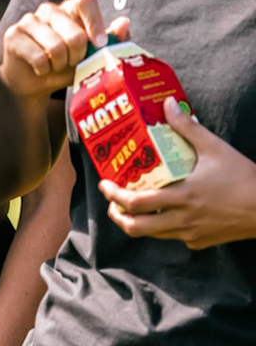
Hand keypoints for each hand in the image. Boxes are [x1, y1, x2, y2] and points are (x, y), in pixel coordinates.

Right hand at [0, 0, 126, 97]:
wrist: (33, 82)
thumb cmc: (65, 65)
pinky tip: (41, 69)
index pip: (86, 0)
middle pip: (75, 33)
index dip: (96, 22)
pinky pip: (38, 58)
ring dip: (60, 65)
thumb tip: (124, 22)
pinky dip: (45, 70)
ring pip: (56, 47)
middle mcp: (48, 10)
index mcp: (69, 10)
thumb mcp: (91, 55)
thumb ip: (110, 40)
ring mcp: (28, 21)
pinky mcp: (12, 35)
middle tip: (74, 63)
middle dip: (79, 56)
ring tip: (56, 66)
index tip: (100, 44)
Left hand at [101, 100, 255, 249]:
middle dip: (116, 215)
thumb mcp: (215, 148)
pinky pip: (174, 238)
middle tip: (111, 201)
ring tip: (129, 210)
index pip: (135, 203)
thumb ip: (187, 127)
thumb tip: (167, 104)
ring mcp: (192, 234)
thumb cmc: (244, 178)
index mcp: (181, 196)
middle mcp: (182, 220)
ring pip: (153, 236)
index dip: (113, 196)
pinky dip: (162, 229)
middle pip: (136, 227)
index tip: (104, 184)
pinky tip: (164, 215)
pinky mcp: (203, 242)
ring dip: (136, 223)